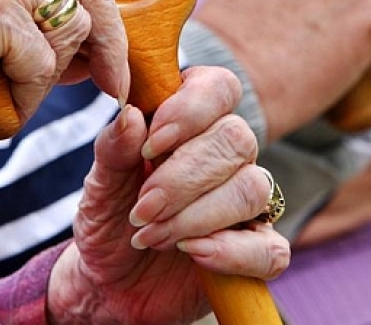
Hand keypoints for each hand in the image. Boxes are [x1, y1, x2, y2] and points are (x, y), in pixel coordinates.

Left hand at [47, 66, 289, 324]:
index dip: (192, 109)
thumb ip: (113, 149)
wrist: (109, 283)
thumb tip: (131, 116)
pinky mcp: (257, 250)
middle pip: (237, 139)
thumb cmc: (109, 220)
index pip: (220, 87)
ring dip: (198, 216)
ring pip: (253, 189)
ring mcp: (248, 203)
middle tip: (142, 209)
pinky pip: (271, 248)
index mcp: (194, 122)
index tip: (151, 145)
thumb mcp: (99, 185)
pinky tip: (194, 254)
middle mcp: (228, 155)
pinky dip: (232, 253)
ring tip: (152, 236)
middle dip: (184, 177)